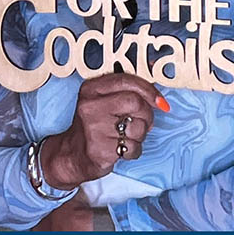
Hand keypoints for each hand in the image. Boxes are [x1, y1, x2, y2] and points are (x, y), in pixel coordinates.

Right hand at [40, 72, 166, 190]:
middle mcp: (90, 106)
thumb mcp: (102, 101)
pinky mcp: (99, 149)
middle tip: (142, 122)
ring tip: (126, 136)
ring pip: (138, 127)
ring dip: (140, 135)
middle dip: (147, 115)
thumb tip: (158, 98)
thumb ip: (126, 92)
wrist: (72, 154)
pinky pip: (132, 148)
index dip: (149, 90)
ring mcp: (94, 128)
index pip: (127, 80)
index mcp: (91, 89)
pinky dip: (133, 151)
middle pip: (136, 102)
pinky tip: (121, 149)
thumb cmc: (94, 125)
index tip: (161, 102)